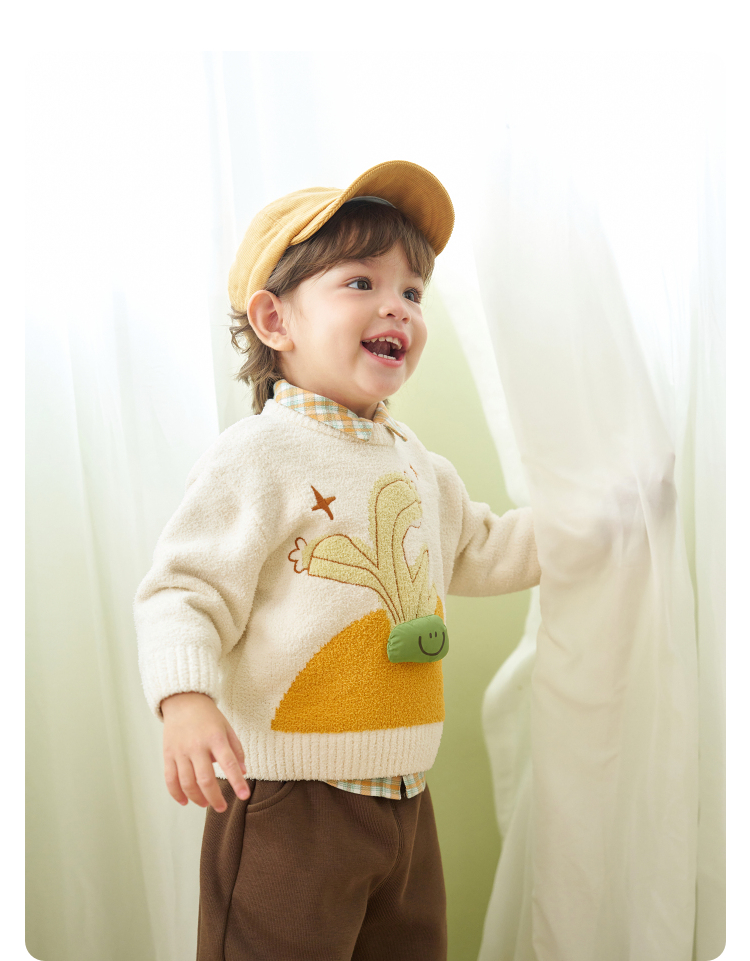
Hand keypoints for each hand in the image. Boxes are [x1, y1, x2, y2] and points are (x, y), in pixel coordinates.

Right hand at [161, 691, 249, 812]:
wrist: (183, 701)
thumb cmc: (208, 716)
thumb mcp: (227, 728)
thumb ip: (236, 749)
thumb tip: (243, 771)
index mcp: (215, 738)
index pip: (229, 764)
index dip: (237, 782)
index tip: (244, 796)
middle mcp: (197, 746)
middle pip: (205, 779)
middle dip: (214, 798)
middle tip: (222, 807)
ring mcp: (180, 751)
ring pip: (187, 782)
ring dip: (197, 798)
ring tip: (206, 804)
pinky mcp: (168, 754)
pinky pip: (170, 779)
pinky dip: (176, 794)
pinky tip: (184, 801)